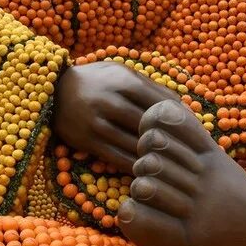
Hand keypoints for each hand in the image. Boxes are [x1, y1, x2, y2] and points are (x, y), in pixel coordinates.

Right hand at [51, 61, 180, 170]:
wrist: (54, 90)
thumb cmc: (96, 80)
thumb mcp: (121, 73)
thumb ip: (150, 86)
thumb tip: (181, 106)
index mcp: (124, 81)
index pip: (160, 103)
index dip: (177, 120)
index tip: (191, 132)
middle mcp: (111, 101)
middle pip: (149, 126)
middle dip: (168, 141)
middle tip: (185, 155)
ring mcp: (97, 122)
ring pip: (134, 145)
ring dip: (152, 156)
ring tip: (169, 167)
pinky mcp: (87, 140)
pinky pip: (116, 157)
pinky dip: (133, 166)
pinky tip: (146, 171)